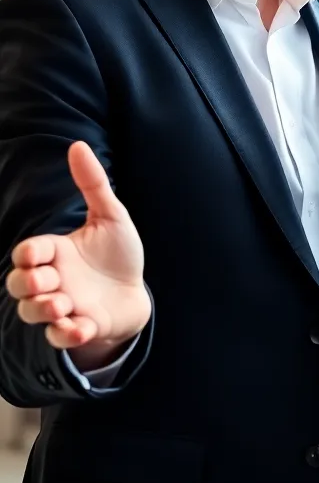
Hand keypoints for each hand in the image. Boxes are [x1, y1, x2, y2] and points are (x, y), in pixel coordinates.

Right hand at [4, 141, 149, 363]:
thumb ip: (93, 184)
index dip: (27, 255)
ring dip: (42, 310)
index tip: (38, 254)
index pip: (27, 253)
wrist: (136, 290)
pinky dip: (66, 334)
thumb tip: (77, 145)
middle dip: (27, 284)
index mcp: (56, 252)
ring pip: (32, 313)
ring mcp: (63, 307)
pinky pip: (60, 337)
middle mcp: (53, 281)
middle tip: (49, 281)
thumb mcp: (110, 216)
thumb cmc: (117, 253)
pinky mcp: (79, 328)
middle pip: (19, 285)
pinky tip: (80, 327)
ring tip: (62, 304)